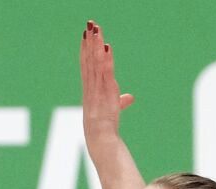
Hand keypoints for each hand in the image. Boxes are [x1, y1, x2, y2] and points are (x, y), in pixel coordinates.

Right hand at [80, 20, 134, 135]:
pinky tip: (107, 47)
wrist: (100, 137)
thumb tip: (130, 97)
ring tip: (95, 29)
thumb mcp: (113, 110)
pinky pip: (106, 71)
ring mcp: (97, 87)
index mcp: (90, 88)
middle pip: (89, 58)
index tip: (85, 35)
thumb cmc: (104, 126)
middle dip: (89, 41)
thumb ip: (120, 101)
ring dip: (95, 44)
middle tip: (89, 24)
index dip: (85, 49)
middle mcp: (91, 85)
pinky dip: (106, 58)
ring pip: (95, 61)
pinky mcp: (105, 91)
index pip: (86, 64)